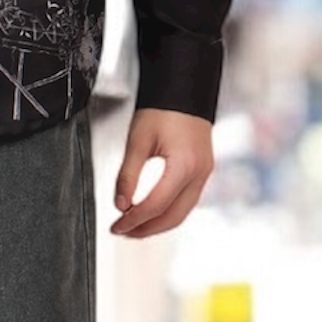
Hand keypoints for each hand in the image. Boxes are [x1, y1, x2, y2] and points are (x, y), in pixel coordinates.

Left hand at [112, 108, 213, 238]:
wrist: (185, 89)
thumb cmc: (163, 109)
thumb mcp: (137, 141)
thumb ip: (127, 175)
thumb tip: (120, 204)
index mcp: (184, 165)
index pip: (156, 205)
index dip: (134, 219)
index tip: (117, 225)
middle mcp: (199, 173)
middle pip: (173, 216)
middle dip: (146, 229)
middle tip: (123, 232)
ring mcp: (205, 173)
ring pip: (183, 212)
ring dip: (158, 224)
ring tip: (134, 226)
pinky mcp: (204, 171)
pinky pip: (188, 201)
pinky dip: (169, 212)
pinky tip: (152, 212)